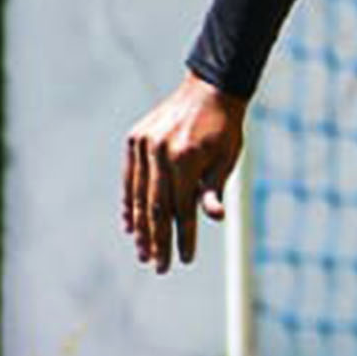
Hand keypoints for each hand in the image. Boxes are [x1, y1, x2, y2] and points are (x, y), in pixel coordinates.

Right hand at [123, 74, 248, 272]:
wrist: (209, 90)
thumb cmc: (225, 130)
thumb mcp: (227, 159)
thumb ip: (214, 189)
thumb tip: (214, 219)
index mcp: (185, 159)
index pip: (182, 209)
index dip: (183, 236)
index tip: (183, 259)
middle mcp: (160, 152)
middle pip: (155, 207)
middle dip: (157, 240)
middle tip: (158, 266)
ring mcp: (143, 145)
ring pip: (138, 195)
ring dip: (140, 227)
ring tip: (144, 252)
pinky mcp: (134, 140)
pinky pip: (130, 178)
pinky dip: (130, 202)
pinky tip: (130, 224)